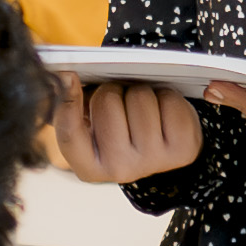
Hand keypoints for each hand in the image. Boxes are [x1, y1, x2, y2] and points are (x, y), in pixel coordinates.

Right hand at [48, 80, 203, 181]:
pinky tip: (163, 112)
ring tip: (142, 107)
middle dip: (112, 90)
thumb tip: (63, 77)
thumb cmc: (120, 129)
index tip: (68, 75)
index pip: (70, 133)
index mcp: (89, 167)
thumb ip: (72, 106)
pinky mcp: (182, 150)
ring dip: (140, 91)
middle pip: (107, 101)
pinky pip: (168, 101)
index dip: (67, 101)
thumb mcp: (91, 124)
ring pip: (139, 97)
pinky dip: (166, 97)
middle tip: (119, 101)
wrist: (161, 148)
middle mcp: (120, 170)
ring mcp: (153, 161)